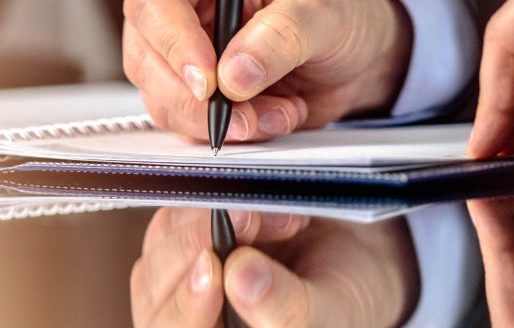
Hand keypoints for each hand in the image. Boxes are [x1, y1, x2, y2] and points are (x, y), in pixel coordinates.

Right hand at [123, 0, 411, 141]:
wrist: (359, 54)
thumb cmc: (337, 10)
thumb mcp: (322, 10)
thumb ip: (281, 36)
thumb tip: (233, 74)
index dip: (173, 41)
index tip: (208, 80)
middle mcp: (179, 5)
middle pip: (147, 58)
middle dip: (198, 99)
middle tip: (248, 115)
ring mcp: (180, 53)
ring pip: (164, 100)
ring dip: (221, 121)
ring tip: (279, 111)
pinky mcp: (194, 93)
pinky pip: (188, 126)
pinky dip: (232, 133)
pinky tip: (272, 117)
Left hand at [130, 208, 418, 327]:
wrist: (355, 264)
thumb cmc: (341, 302)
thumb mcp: (328, 312)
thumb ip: (284, 306)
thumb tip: (237, 277)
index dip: (186, 306)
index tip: (213, 267)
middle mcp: (192, 315)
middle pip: (158, 286)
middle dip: (202, 246)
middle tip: (253, 220)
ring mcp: (182, 276)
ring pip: (164, 241)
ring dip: (213, 219)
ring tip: (274, 217)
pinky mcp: (188, 236)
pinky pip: (180, 211)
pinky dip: (217, 198)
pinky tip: (261, 205)